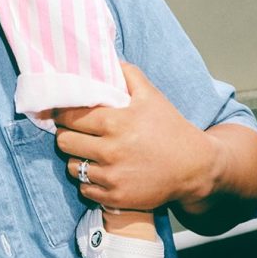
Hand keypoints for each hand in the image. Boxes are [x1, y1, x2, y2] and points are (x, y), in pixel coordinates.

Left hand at [53, 63, 214, 211]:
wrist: (195, 167)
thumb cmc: (170, 128)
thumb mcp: (151, 96)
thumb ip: (127, 74)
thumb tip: (107, 59)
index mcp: (115, 122)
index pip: (69, 117)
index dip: (62, 114)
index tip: (60, 114)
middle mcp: (111, 150)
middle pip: (64, 142)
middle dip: (66, 135)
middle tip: (74, 133)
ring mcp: (112, 176)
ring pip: (72, 166)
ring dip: (77, 158)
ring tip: (88, 152)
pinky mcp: (116, 198)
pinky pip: (85, 189)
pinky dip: (89, 181)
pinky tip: (100, 171)